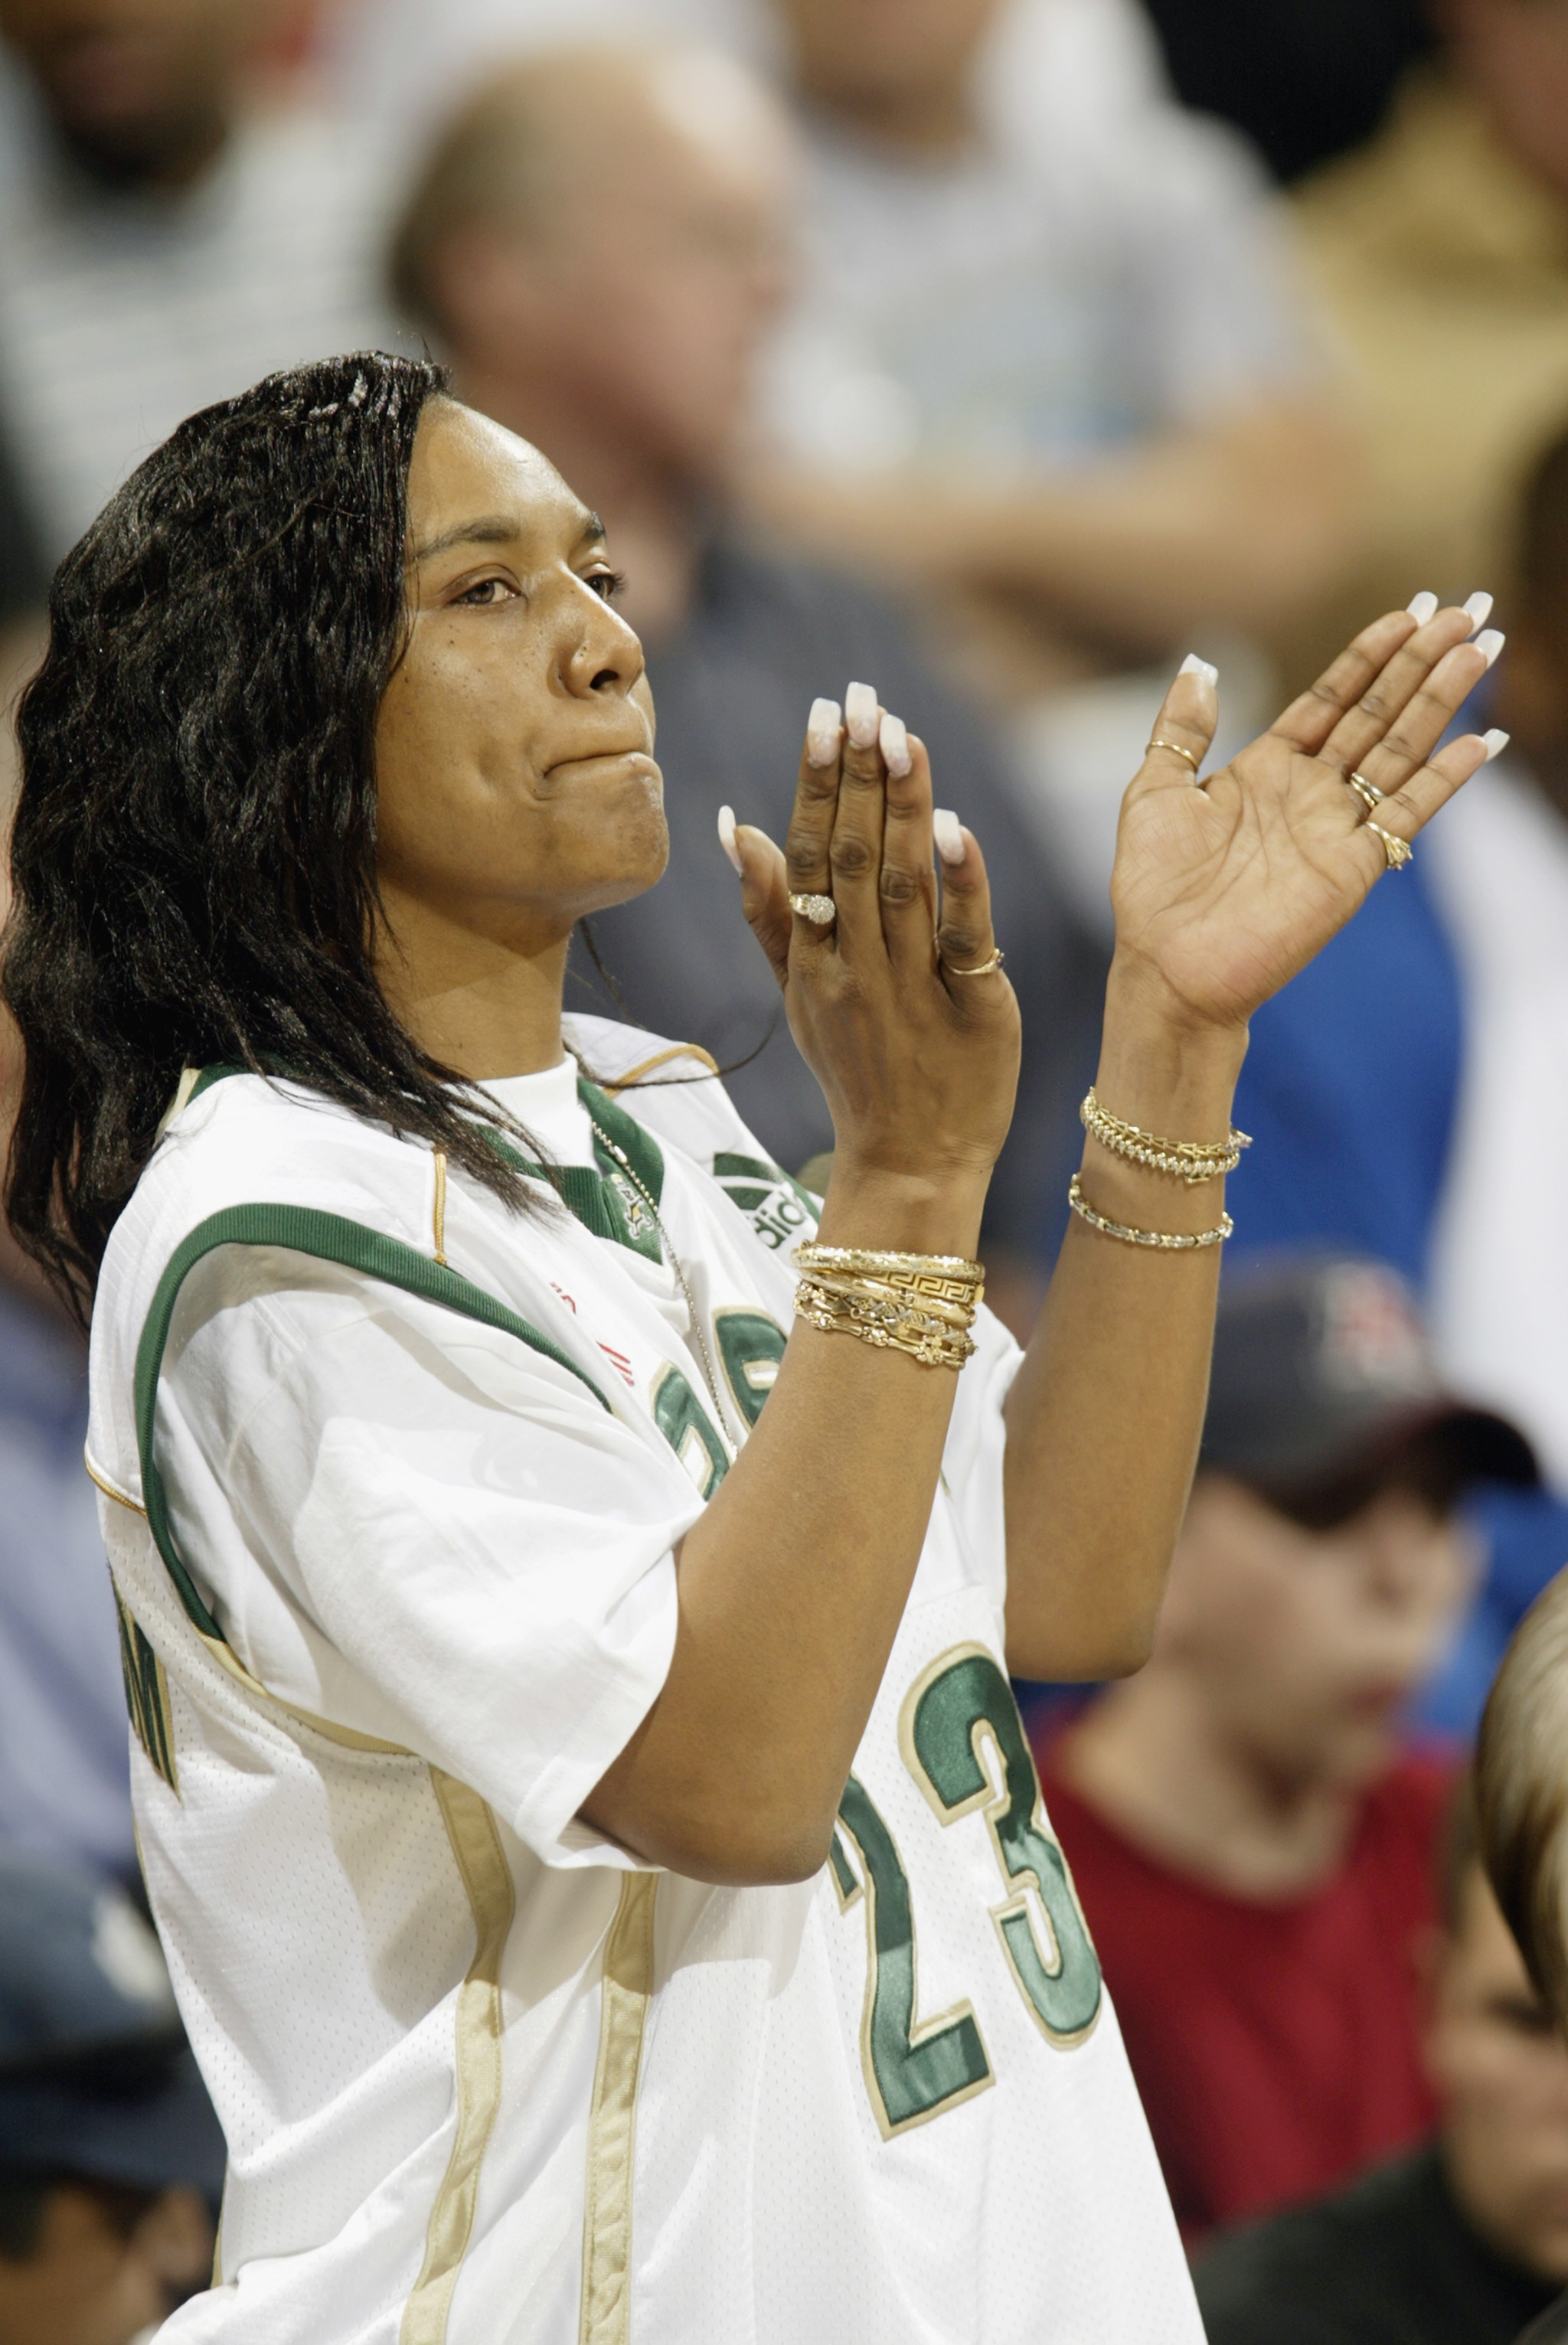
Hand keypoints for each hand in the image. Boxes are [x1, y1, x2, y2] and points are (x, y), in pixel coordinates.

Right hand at [724, 687, 1020, 1230]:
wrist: (909, 1166)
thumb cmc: (857, 1071)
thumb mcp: (798, 994)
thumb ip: (769, 913)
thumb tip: (733, 826)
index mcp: (812, 960)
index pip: (808, 856)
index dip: (815, 783)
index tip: (822, 714)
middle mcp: (855, 970)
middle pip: (852, 860)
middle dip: (856, 776)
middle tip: (859, 698)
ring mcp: (912, 991)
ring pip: (902, 887)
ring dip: (902, 809)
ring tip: (901, 736)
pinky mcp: (974, 1010)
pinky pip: (964, 941)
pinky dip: (963, 886)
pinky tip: (959, 829)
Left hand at [1110, 603, 1500, 1033]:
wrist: (1167, 967)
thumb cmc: (1154, 888)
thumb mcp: (1154, 791)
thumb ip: (1182, 728)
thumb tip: (1201, 663)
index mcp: (1266, 769)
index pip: (1332, 698)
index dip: (1370, 655)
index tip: (1409, 610)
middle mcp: (1310, 792)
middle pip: (1378, 712)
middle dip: (1421, 661)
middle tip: (1466, 609)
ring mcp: (1336, 828)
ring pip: (1401, 750)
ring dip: (1441, 700)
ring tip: (1481, 648)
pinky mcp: (1353, 868)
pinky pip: (1407, 814)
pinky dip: (1444, 778)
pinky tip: (1480, 740)